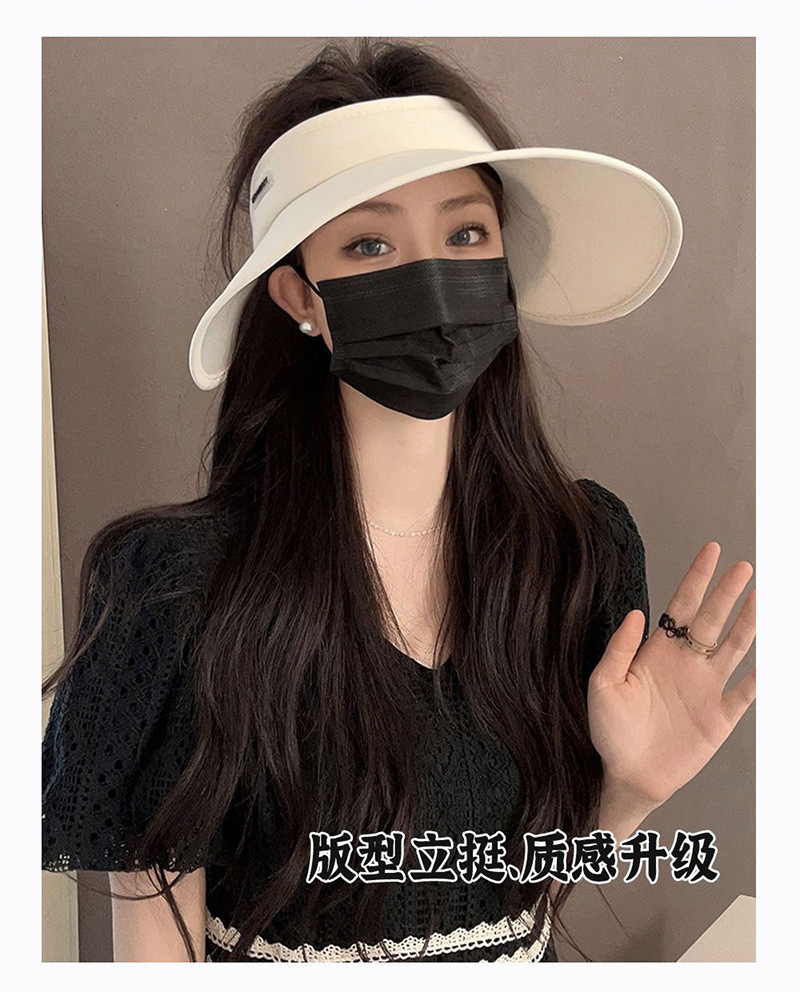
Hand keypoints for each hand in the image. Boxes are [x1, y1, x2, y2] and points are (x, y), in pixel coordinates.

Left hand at [588, 542, 754, 807]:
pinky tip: (774, 658)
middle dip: (728, 592)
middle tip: (744, 567)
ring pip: (735, 646)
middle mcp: (685, 664)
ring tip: (763, 596)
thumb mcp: (603, 685)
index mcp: (657, 651)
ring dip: (749, 621)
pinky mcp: (720, 717)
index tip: (711, 551)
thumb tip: (636, 614)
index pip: (682, 606)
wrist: (625, 775)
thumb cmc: (609, 730)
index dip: (697, 578)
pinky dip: (762, 676)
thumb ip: (619, 649)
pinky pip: (746, 692)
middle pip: (713, 619)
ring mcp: (706, 689)